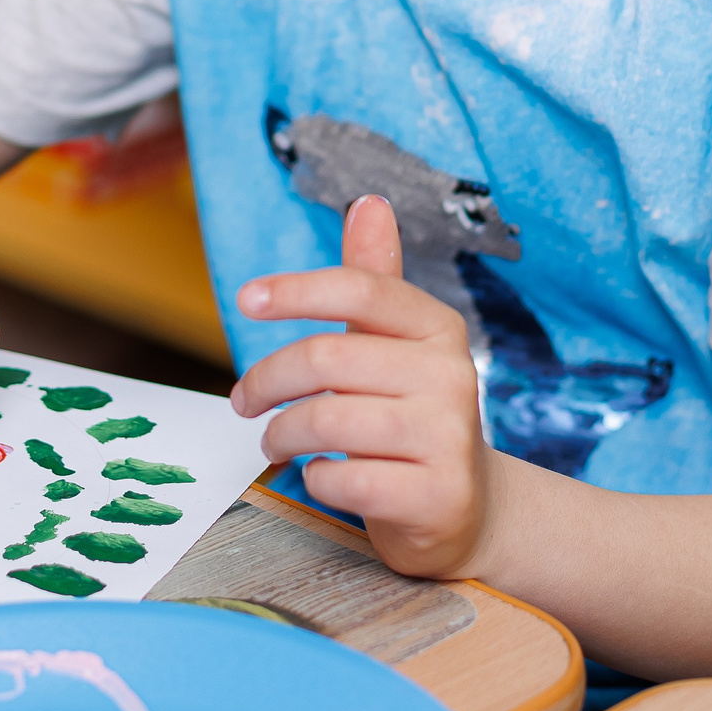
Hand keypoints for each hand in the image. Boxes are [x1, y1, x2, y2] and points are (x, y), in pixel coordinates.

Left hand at [229, 194, 492, 578]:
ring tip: (274, 440)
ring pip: (328, 420)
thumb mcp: (396, 345)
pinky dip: (316, 478)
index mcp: (438, 328)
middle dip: (268, 379)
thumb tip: (369, 203)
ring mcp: (449, 438)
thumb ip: (375, 279)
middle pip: (328, 357)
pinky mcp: (438, 496)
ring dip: (282, 433)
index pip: (363, 289)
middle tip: (244, 400)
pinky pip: (345, 478)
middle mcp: (452, 376)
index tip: (247, 298)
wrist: (467, 508)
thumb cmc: (413, 415)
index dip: (298, 289)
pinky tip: (322, 475)